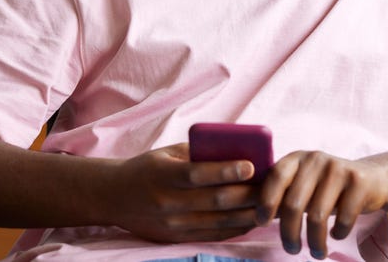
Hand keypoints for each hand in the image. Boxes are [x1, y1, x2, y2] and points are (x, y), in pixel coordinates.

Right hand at [108, 143, 260, 242]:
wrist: (114, 197)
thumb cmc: (147, 168)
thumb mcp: (168, 153)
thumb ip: (199, 153)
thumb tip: (239, 149)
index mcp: (164, 175)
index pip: (199, 174)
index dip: (227, 170)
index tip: (252, 165)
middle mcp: (168, 202)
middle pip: (215, 200)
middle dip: (248, 194)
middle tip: (274, 185)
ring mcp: (173, 224)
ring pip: (219, 221)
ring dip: (249, 214)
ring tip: (272, 204)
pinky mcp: (177, 238)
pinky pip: (213, 235)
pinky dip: (237, 228)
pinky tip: (254, 219)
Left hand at [259, 151, 387, 258]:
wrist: (372, 180)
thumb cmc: (327, 188)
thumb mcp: (303, 184)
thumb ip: (279, 195)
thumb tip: (244, 216)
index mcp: (298, 158)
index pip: (275, 176)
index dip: (265, 201)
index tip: (262, 223)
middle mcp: (317, 159)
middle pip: (294, 204)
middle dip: (290, 234)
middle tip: (292, 249)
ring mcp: (339, 168)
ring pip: (318, 216)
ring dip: (315, 242)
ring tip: (317, 252)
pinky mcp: (360, 181)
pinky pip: (343, 218)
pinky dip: (338, 233)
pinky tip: (337, 234)